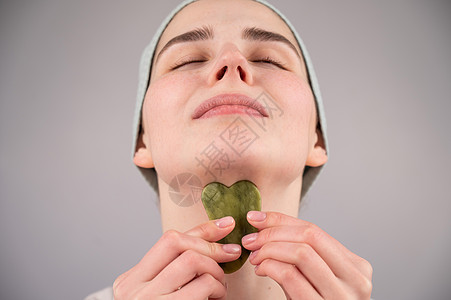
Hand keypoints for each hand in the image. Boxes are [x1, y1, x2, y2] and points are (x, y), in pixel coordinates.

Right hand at [113, 216, 240, 299]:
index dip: (203, 228)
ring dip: (216, 272)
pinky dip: (217, 291)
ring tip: (218, 288)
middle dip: (211, 249)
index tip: (227, 224)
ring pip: (193, 262)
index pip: (169, 240)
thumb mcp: (160, 291)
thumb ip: (176, 269)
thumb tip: (214, 240)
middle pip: (180, 244)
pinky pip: (202, 287)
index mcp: (132, 279)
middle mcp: (135, 288)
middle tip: (228, 258)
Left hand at [242, 211, 372, 299]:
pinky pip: (291, 276)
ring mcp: (342, 296)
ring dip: (270, 250)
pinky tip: (262, 270)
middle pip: (310, 236)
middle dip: (274, 233)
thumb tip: (263, 223)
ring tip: (255, 257)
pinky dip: (270, 267)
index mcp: (356, 266)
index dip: (281, 220)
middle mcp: (356, 280)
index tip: (255, 218)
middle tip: (251, 240)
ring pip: (301, 253)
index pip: (315, 230)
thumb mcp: (313, 278)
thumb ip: (300, 252)